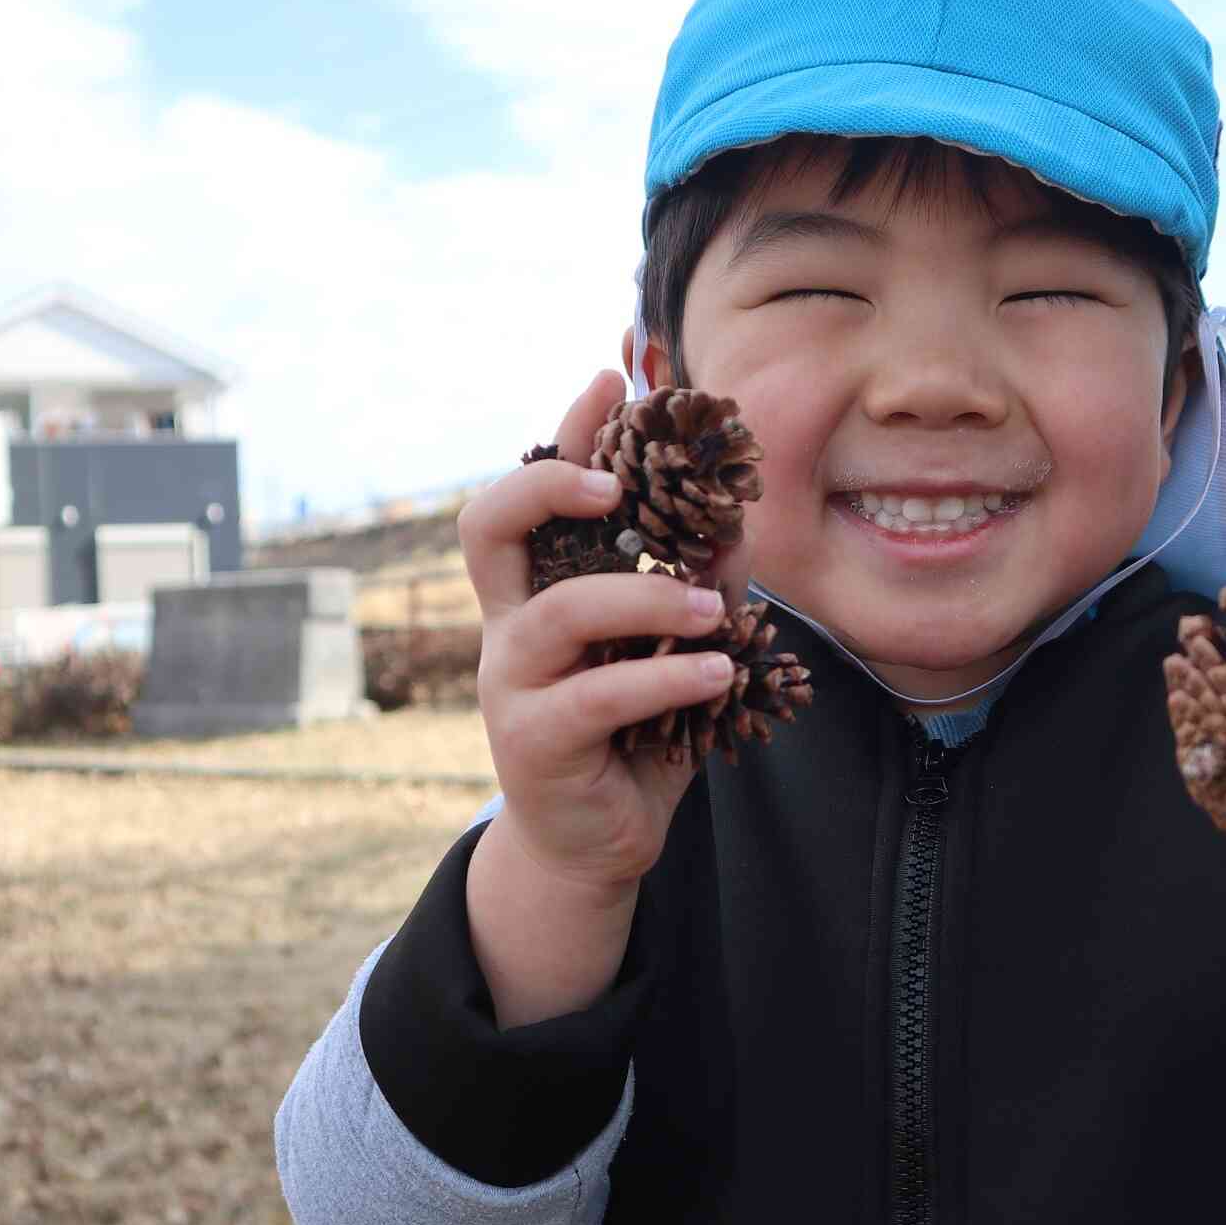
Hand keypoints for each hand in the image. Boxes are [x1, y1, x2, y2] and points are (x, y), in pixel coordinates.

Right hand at [464, 369, 742, 899]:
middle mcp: (509, 626)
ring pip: (560, 613)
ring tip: (713, 609)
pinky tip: (719, 670)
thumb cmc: (633, 737)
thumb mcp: (670, 652)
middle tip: (619, 484)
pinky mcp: (534, 742)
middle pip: (487, 525)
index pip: (529, 493)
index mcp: (536, 592)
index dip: (563, 434)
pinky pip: (599, 696)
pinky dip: (665, 677)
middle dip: (549, 484)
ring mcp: (511, 683)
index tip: (611, 378)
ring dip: (645, 599)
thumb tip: (738, 515)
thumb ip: (694, 586)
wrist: (594, 845)